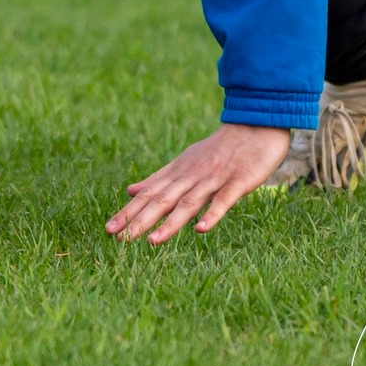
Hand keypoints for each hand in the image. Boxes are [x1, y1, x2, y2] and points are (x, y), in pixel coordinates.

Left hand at [106, 122, 289, 244]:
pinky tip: (200, 229)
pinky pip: (223, 200)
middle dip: (140, 220)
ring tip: (152, 241)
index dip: (130, 211)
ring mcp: (214, 179)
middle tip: (119, 238)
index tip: (110, 229)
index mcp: (178, 172)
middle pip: (162, 200)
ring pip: (188, 203)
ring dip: (170, 223)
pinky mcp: (238, 182)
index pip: (149, 194)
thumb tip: (130, 190)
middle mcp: (191, 176)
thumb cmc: (219, 148)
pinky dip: (212, 214)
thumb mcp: (184, 161)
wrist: (255, 124)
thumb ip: (159, 178)